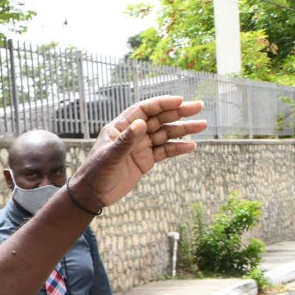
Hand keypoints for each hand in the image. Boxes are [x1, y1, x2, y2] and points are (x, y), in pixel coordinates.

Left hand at [71, 96, 207, 208]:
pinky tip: (191, 145)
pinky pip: (165, 151)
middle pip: (159, 119)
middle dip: (178, 112)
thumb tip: (140, 123)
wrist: (92, 194)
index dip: (162, 103)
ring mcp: (140, 146)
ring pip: (165, 134)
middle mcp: (133, 133)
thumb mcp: (110, 156)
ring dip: (183, 129)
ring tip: (202, 125)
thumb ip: (125, 140)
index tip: (180, 100)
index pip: (144, 109)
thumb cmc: (95, 172)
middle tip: (198, 107)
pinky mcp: (146, 160)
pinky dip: (178, 148)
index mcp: (121, 126)